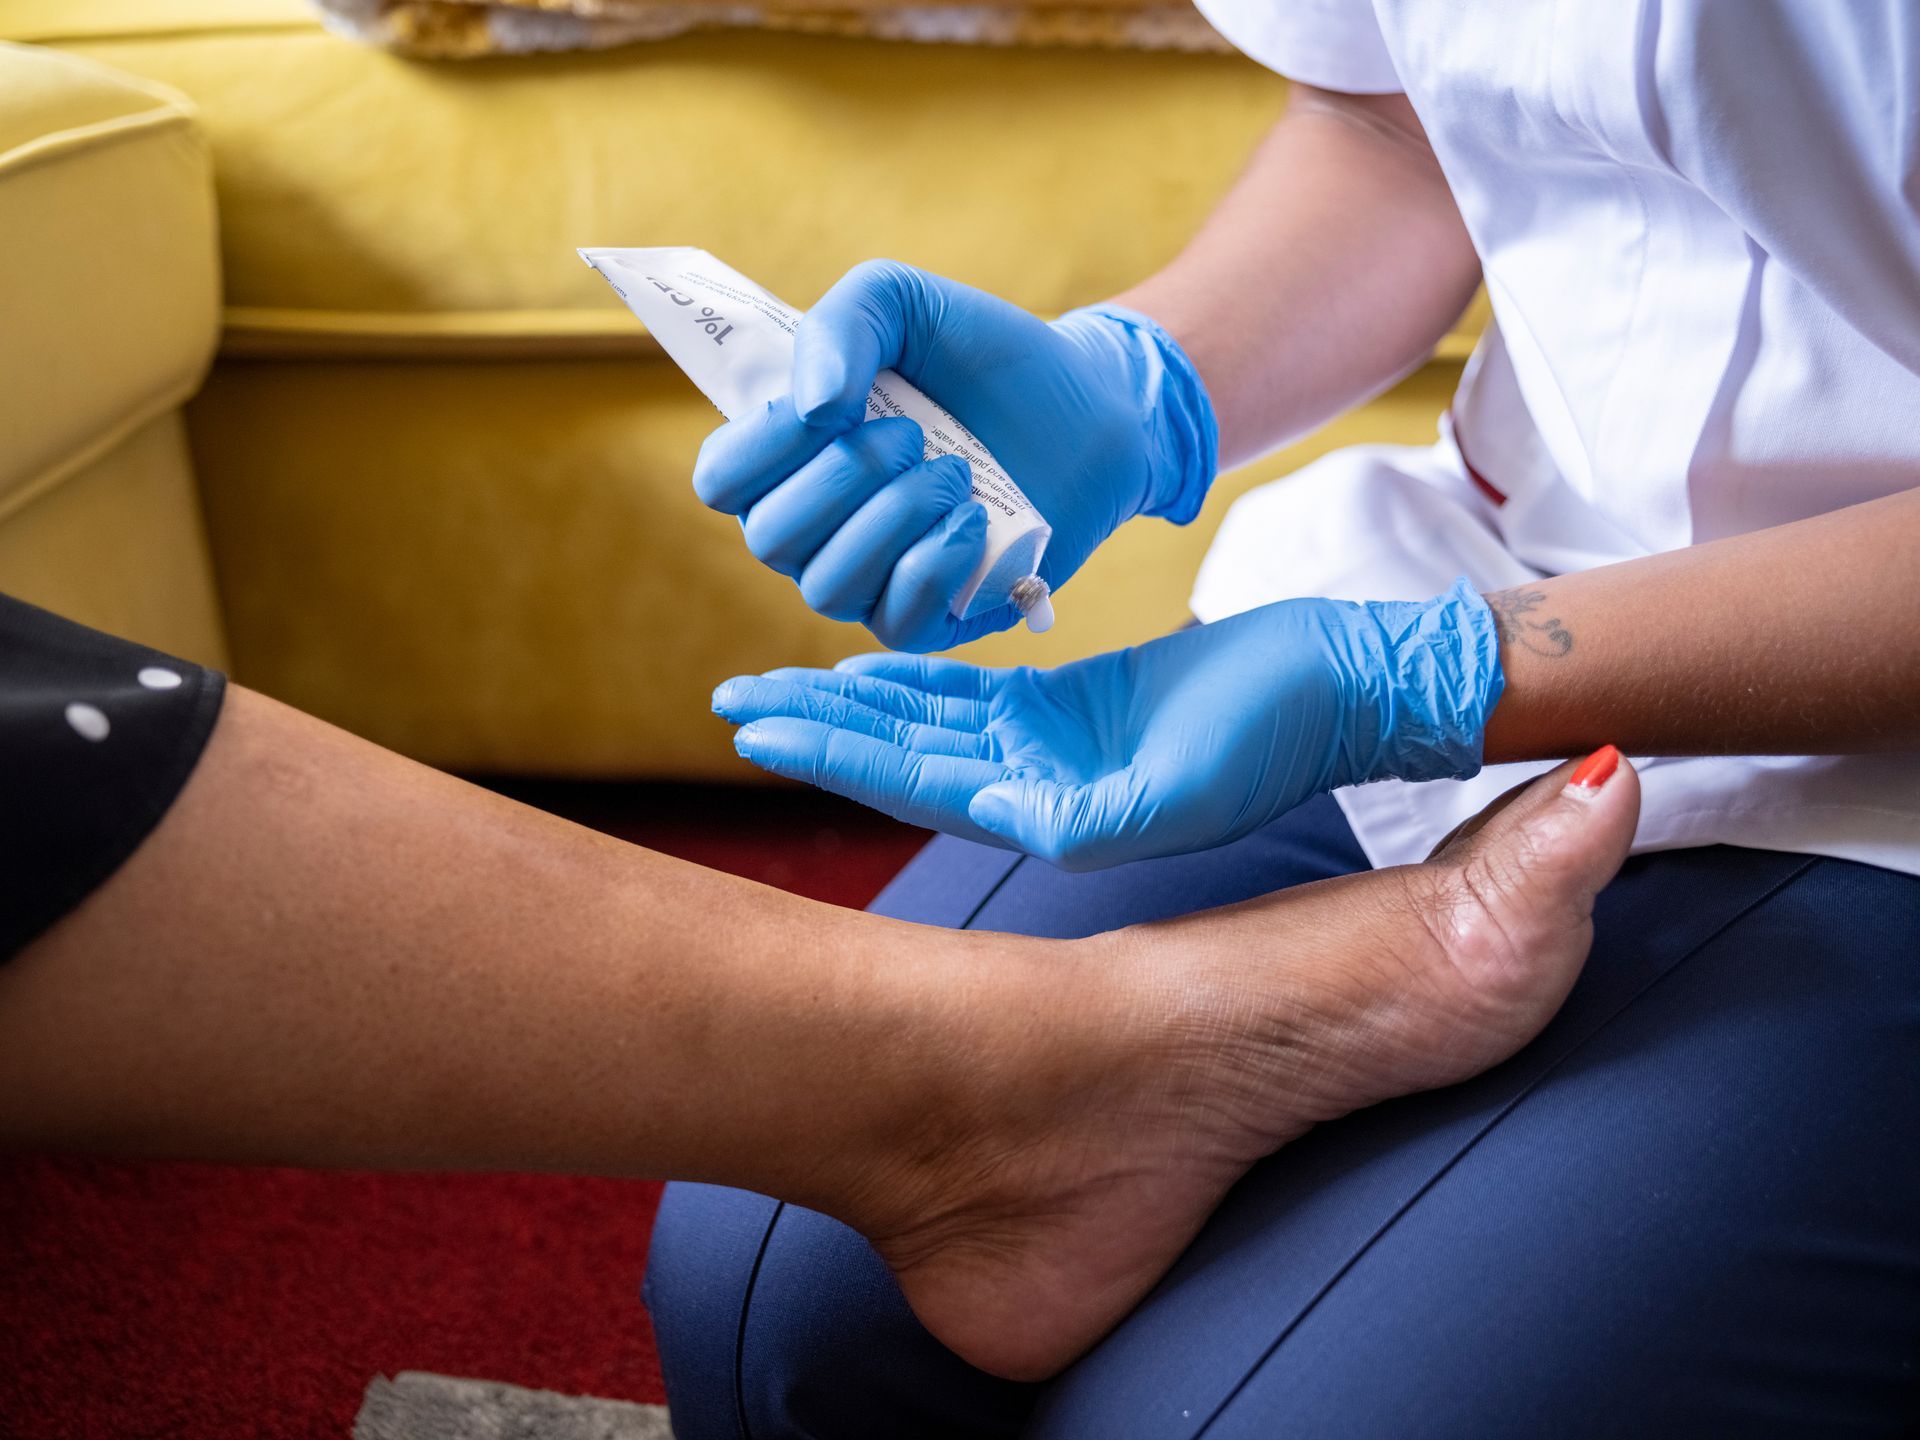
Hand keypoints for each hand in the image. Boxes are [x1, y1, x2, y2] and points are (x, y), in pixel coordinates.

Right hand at [691, 261, 1216, 651]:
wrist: (1090, 403)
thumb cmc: (982, 355)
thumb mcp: (903, 301)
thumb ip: (838, 326)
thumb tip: (810, 409)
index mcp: (790, 456)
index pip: (722, 480)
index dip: (762, 447)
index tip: (832, 404)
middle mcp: (817, 527)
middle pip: (770, 537)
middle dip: (844, 476)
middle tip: (915, 434)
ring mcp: (871, 579)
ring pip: (827, 586)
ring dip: (893, 518)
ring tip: (954, 472)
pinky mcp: (932, 618)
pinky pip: (896, 622)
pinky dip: (933, 565)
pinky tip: (975, 518)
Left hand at [711, 580, 1503, 868]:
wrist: (1343, 688)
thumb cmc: (1276, 733)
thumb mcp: (1186, 782)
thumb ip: (1100, 814)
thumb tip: (1019, 827)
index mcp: (1056, 812)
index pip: (915, 783)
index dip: (833, 753)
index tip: (754, 728)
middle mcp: (1040, 788)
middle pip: (902, 754)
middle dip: (815, 728)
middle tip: (731, 701)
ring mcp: (1052, 748)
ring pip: (929, 723)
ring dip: (851, 705)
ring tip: (772, 688)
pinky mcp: (1072, 707)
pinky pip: (973, 694)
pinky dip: (917, 679)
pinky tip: (865, 671)